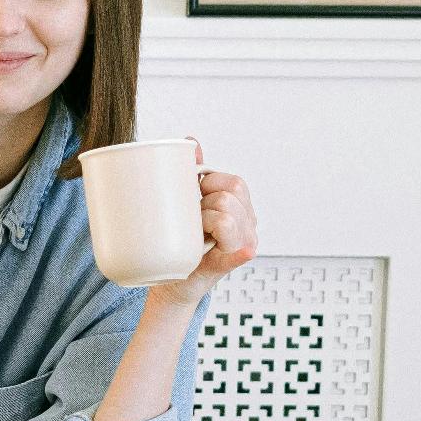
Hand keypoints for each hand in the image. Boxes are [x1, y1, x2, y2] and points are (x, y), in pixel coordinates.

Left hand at [150, 137, 257, 308]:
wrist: (172, 280)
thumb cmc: (182, 240)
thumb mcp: (188, 204)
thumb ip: (193, 173)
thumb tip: (191, 140)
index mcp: (242, 207)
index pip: (233, 182)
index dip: (209, 184)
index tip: (195, 196)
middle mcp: (248, 224)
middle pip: (230, 195)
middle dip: (205, 202)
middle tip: (192, 219)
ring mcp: (243, 244)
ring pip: (226, 216)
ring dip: (204, 221)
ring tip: (195, 233)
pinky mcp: (229, 263)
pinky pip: (239, 252)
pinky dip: (240, 251)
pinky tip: (244, 250)